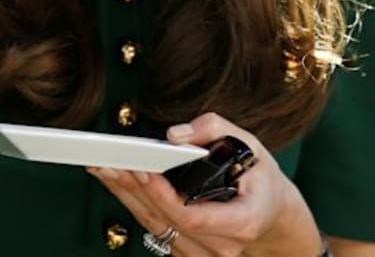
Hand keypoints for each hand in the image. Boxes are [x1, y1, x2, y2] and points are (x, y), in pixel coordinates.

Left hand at [88, 113, 321, 256]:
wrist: (271, 211)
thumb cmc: (258, 176)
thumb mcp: (249, 143)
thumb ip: (213, 130)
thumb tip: (173, 136)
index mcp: (243, 221)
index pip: (193, 217)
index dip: (164, 196)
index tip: (142, 169)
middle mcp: (223, 247)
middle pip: (167, 221)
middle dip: (133, 189)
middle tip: (107, 160)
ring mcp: (205, 254)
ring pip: (155, 227)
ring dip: (126, 196)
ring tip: (103, 166)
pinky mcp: (188, 251)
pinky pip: (155, 229)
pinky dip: (133, 203)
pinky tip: (116, 180)